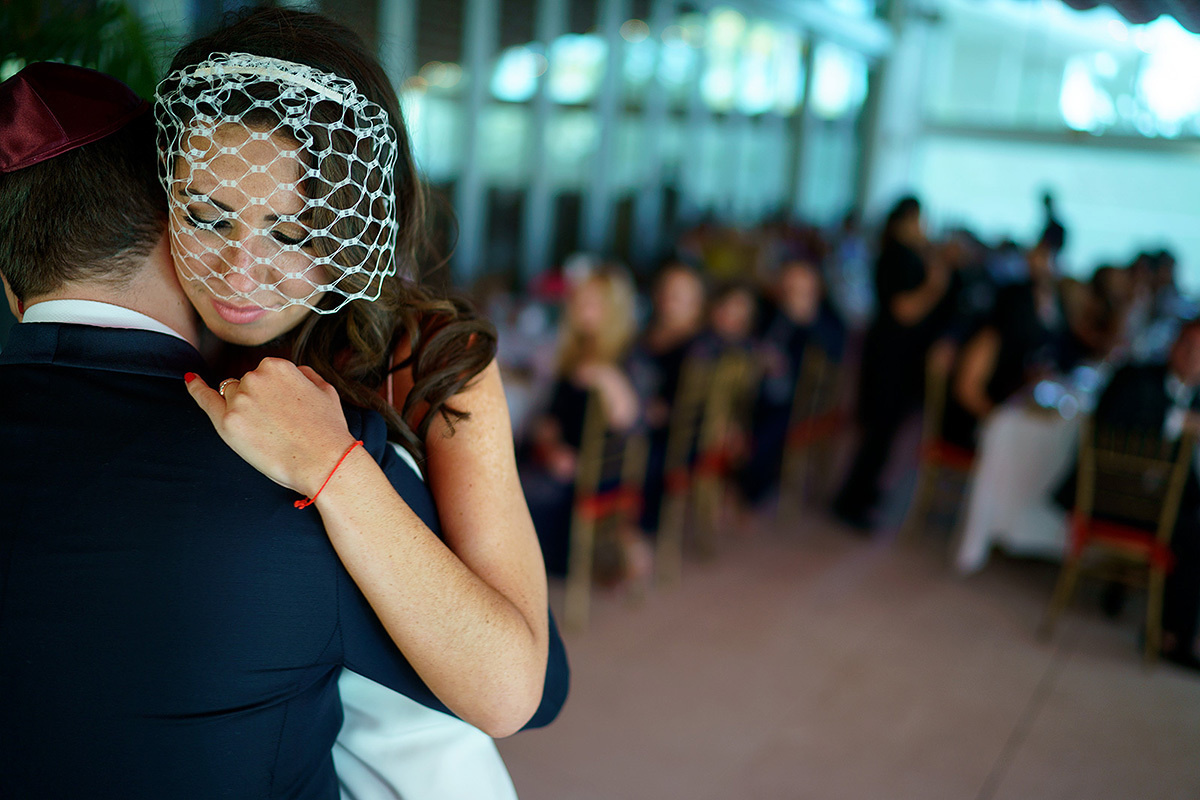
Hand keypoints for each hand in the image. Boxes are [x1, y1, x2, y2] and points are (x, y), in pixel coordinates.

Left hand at [185, 358, 357, 495]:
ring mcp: (239, 400)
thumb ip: (304, 374)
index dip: (274, 395)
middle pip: (246, 384)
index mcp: (278, 366)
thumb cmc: (328, 430)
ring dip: (243, 409)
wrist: (325, 462)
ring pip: (232, 397)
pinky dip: (195, 388)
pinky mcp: (227, 423)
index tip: (284, 410)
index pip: (265, 374)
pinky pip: (205, 399)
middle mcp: (255, 377)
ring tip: (266, 432)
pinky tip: (190, 379)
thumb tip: (293, 372)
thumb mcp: (325, 390)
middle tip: (280, 426)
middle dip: (258, 401)